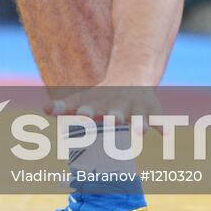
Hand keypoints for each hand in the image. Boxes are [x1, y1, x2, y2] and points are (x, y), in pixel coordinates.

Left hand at [47, 81, 162, 128]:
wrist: (131, 76)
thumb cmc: (101, 96)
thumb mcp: (84, 98)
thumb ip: (64, 106)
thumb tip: (43, 109)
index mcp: (99, 104)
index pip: (91, 108)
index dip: (86, 111)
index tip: (82, 114)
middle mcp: (118, 105)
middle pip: (116, 112)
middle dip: (114, 117)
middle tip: (113, 120)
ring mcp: (136, 107)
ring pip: (139, 116)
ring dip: (140, 123)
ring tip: (141, 131)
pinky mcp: (152, 110)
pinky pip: (159, 119)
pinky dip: (163, 125)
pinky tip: (166, 134)